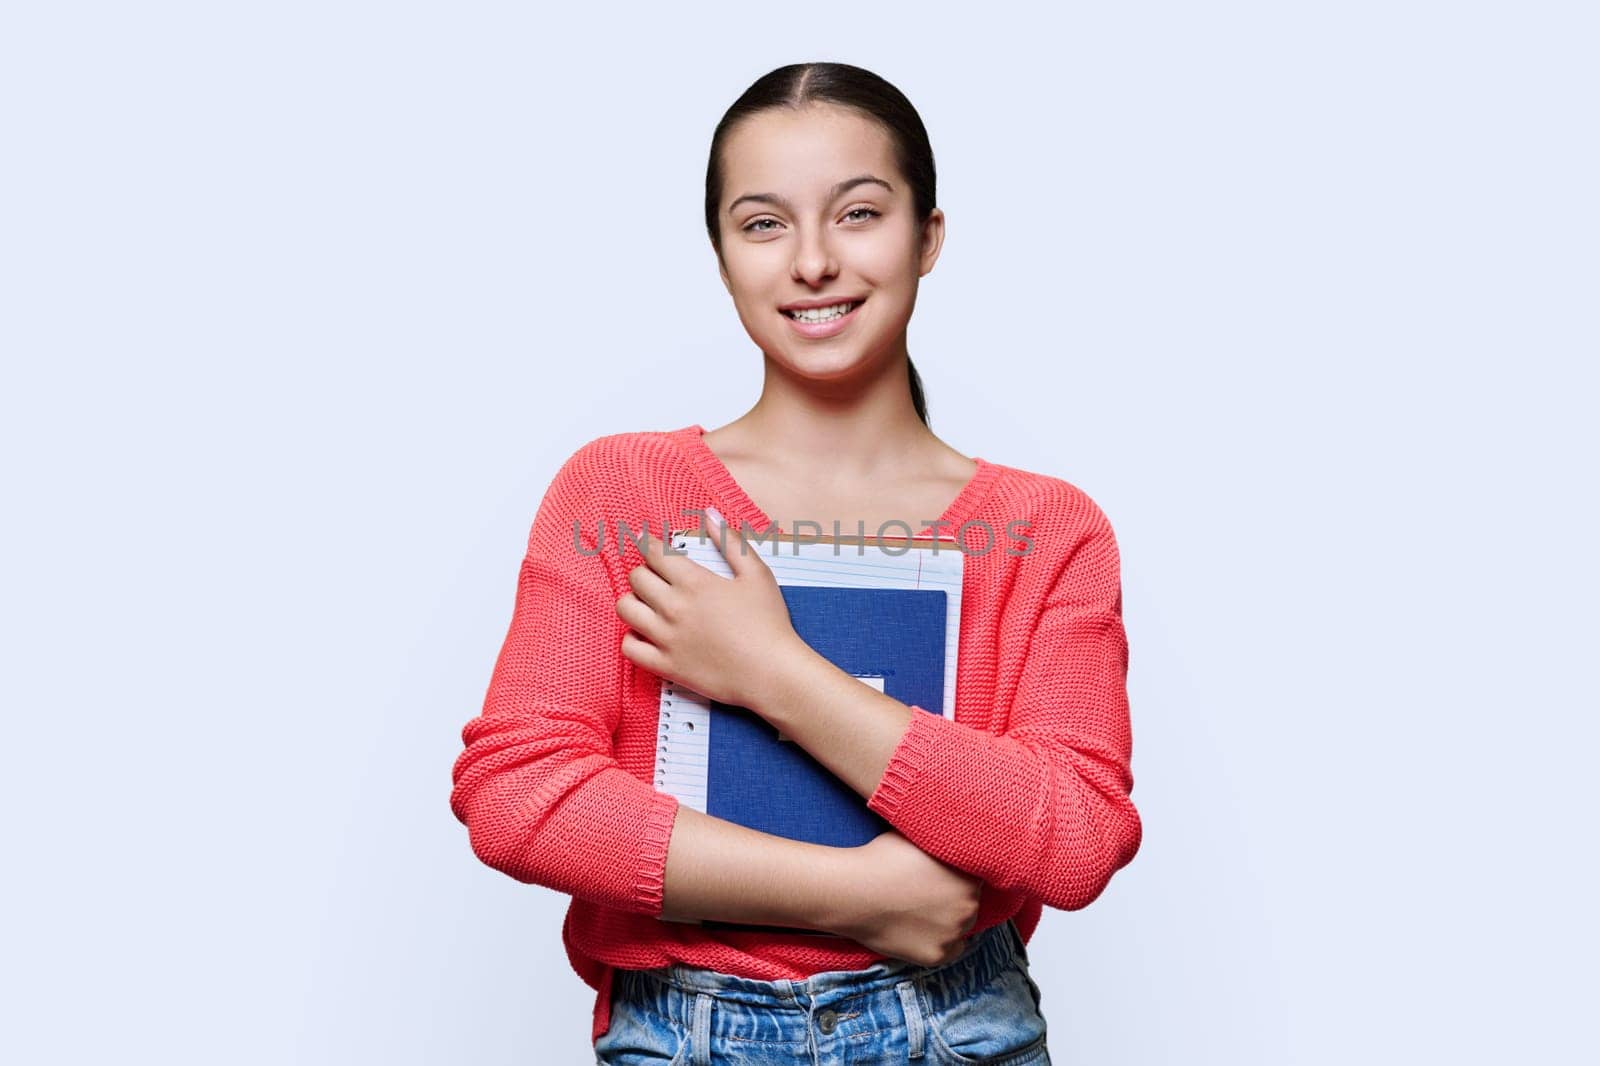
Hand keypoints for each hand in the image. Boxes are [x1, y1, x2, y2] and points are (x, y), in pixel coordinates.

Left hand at [616, 507, 801, 708]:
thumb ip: (731, 542)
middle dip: (644, 570)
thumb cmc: (769, 623)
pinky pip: (629, 648)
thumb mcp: (756, 574)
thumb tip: (710, 515)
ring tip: (646, 602)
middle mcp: (674, 608)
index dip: (645, 542)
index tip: (643, 539)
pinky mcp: (666, 666)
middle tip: (655, 574)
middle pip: (637, 578)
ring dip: (632, 601)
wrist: (772, 672)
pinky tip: (646, 633)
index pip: (654, 553)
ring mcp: (666, 638)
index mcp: (694, 582)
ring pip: (626, 609)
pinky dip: (632, 638)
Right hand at [828, 831, 983, 967]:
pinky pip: (949, 951)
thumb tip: (954, 836)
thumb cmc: (882, 858)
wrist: (854, 892)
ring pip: (960, 928)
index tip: (941, 876)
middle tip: (928, 894)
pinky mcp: (937, 956)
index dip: (958, 876)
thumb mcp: (919, 838)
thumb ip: (944, 843)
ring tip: (920, 912)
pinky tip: (920, 930)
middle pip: (970, 903)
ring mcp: (954, 934)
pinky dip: (939, 943)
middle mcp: (969, 907)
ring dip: (948, 922)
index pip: (976, 878)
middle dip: (955, 899)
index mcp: (969, 877)